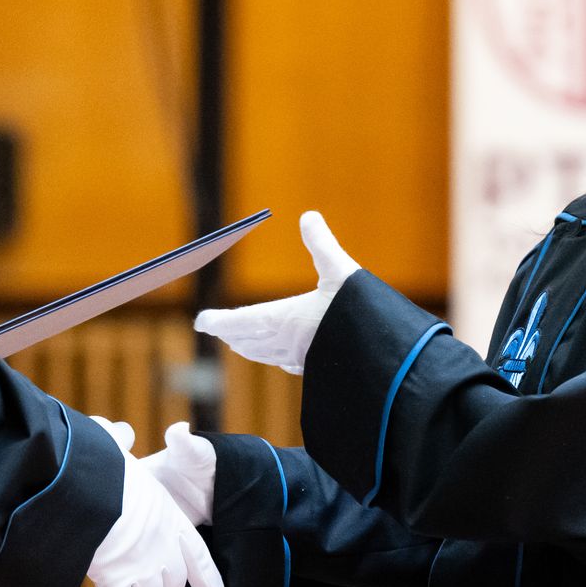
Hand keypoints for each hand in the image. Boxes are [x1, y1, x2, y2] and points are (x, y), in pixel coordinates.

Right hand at [85, 416, 224, 586]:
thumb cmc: (122, 467)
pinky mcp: (114, 580)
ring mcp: (140, 567)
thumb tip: (179, 434)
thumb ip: (174, 446)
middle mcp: (164, 550)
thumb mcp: (159, 452)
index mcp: (174, 523)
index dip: (206, 581)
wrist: (96, 484)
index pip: (198, 558)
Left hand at [194, 211, 359, 375]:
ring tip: (239, 344)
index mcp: (285, 319)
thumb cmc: (361, 313)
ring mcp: (302, 360)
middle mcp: (288, 343)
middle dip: (231, 333)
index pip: (240, 321)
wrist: (384, 356)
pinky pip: (288, 364)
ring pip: (265, 354)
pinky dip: (275, 358)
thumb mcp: (342, 271)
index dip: (218, 322)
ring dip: (248, 347)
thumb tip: (309, 216)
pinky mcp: (317, 370)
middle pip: (249, 339)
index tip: (201, 322)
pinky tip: (282, 360)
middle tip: (216, 329)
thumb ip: (323, 245)